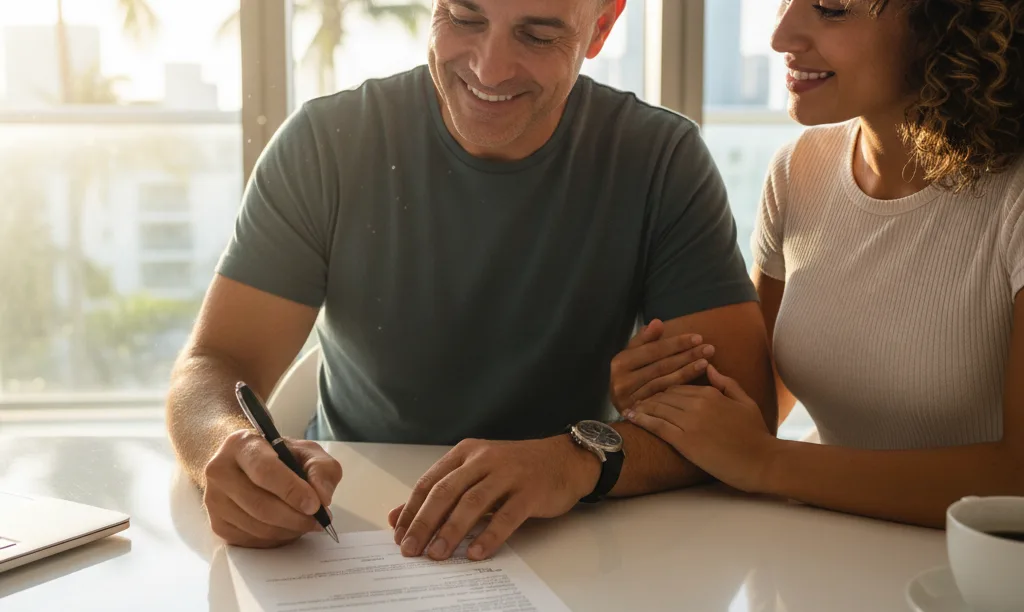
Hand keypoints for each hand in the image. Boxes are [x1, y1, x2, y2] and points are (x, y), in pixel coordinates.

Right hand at [203, 429, 342, 547]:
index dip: (291, 490)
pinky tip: (287, 528)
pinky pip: (250, 540)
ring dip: (288, 530)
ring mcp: (213, 499)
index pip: (264, 470)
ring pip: (256, 526)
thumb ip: (321, 469)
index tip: (314, 505)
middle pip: (259, 504)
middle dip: (295, 517)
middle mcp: (220, 471)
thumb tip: (322, 498)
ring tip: (306, 523)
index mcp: (242, 445)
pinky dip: (275, 539)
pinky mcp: (216, 523)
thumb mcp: (306, 452)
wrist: (246, 465)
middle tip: (318, 520)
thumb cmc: (278, 456)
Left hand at [387, 436, 598, 561]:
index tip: (399, 536)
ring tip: (438, 555)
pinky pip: (506, 516)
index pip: (429, 482)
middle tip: (411, 549)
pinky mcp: (530, 491)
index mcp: (465, 453)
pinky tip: (475, 553)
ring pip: (472, 502)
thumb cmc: (516, 468)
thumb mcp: (475, 473)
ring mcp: (508, 473)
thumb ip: (440, 493)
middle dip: (425, 523)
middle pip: (446, 492)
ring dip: (452, 531)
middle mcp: (484, 459)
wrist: (564, 459)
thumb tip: (398, 517)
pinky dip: (488, 535)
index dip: (411, 510)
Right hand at [609, 318, 715, 413]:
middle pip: (661, 366)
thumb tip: (657, 322)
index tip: (698, 337)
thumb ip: (645, 338)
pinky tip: (697, 381)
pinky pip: (666, 397)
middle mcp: (623, 381)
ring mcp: (631, 399)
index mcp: (620, 362)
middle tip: (709, 348)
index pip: (653, 350)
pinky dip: (682, 387)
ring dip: (688, 371)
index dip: (676, 343)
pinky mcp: (641, 412)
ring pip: (665, 382)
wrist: (619, 402)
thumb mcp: (633, 352)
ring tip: (706, 362)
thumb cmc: (629, 372)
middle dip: (686, 356)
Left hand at [626, 365, 774, 492]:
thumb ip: (726, 383)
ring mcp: (690, 422)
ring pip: (658, 408)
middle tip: (634, 401)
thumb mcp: (745, 401)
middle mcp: (698, 404)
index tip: (651, 394)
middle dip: (648, 397)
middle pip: (664, 395)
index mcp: (711, 393)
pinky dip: (642, 420)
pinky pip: (658, 426)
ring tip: (629, 409)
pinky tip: (631, 417)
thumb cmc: (756, 434)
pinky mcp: (685, 442)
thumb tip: (709, 366)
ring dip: (641, 407)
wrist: (762, 461)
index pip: (678, 386)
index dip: (663, 390)